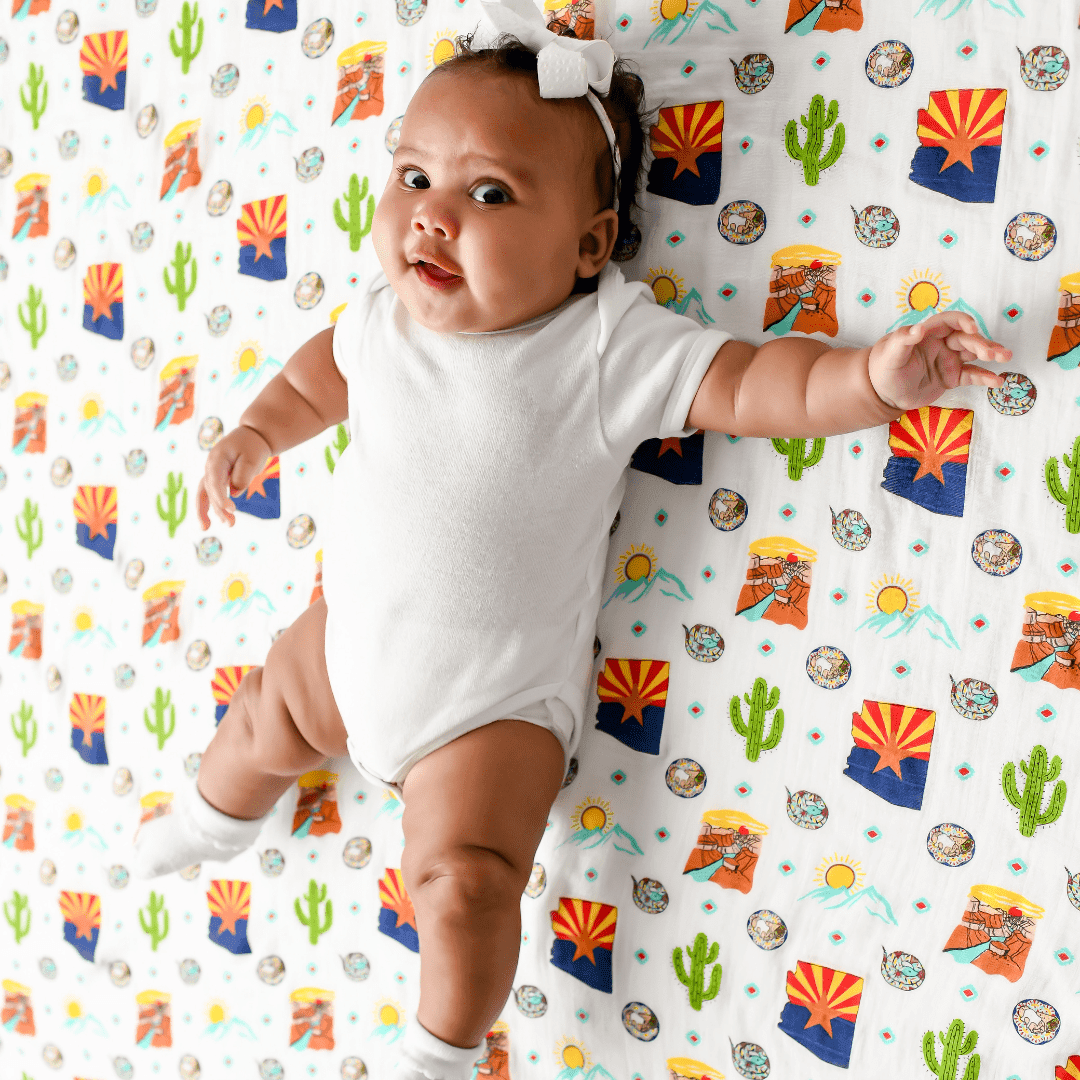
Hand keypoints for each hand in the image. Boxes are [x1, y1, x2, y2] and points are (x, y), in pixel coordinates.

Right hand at [196, 425, 271, 528]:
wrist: (252, 436)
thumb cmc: (253, 446)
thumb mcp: (253, 458)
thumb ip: (243, 475)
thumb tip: (235, 493)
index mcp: (217, 459)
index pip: (215, 482)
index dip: (220, 498)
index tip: (231, 510)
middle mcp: (210, 467)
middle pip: (207, 490)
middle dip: (216, 508)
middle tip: (230, 524)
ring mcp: (211, 473)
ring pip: (204, 494)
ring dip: (208, 511)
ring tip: (212, 528)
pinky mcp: (217, 478)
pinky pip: (210, 494)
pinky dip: (212, 507)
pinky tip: (221, 519)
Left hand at [867, 311, 1010, 411]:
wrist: (883, 393)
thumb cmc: (884, 368)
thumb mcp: (890, 354)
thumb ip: (902, 340)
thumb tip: (917, 328)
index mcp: (928, 333)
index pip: (949, 322)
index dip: (963, 321)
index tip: (972, 328)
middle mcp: (942, 344)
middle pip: (966, 339)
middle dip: (981, 344)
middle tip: (993, 354)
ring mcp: (948, 360)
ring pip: (974, 354)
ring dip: (991, 354)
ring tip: (1005, 357)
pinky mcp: (951, 377)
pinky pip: (971, 376)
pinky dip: (984, 378)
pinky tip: (997, 381)